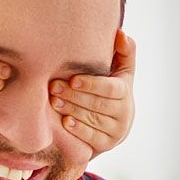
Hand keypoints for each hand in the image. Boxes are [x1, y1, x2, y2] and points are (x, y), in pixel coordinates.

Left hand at [50, 29, 136, 156]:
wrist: (114, 125)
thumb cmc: (113, 91)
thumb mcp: (121, 72)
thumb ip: (124, 52)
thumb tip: (121, 33)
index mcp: (126, 92)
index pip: (111, 89)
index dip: (92, 84)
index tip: (73, 79)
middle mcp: (124, 114)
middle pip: (98, 105)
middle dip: (74, 96)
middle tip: (53, 88)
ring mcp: (115, 132)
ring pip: (92, 120)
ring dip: (71, 110)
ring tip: (54, 102)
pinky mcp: (105, 146)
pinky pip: (90, 138)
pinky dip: (78, 129)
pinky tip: (64, 122)